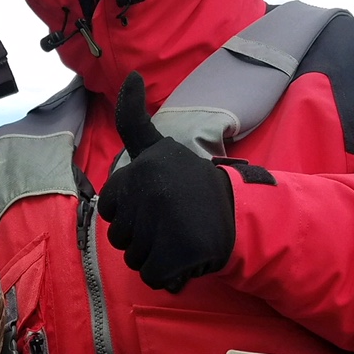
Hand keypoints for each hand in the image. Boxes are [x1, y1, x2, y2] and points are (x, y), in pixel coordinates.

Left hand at [97, 71, 235, 292]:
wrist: (244, 216)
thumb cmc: (194, 187)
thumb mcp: (160, 148)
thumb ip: (134, 119)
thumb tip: (131, 76)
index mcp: (144, 164)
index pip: (109, 207)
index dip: (130, 213)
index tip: (159, 203)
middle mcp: (151, 188)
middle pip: (119, 236)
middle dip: (142, 237)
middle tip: (174, 222)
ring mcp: (164, 220)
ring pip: (134, 259)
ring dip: (155, 256)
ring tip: (182, 237)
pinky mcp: (178, 252)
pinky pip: (153, 277)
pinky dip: (170, 276)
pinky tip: (188, 257)